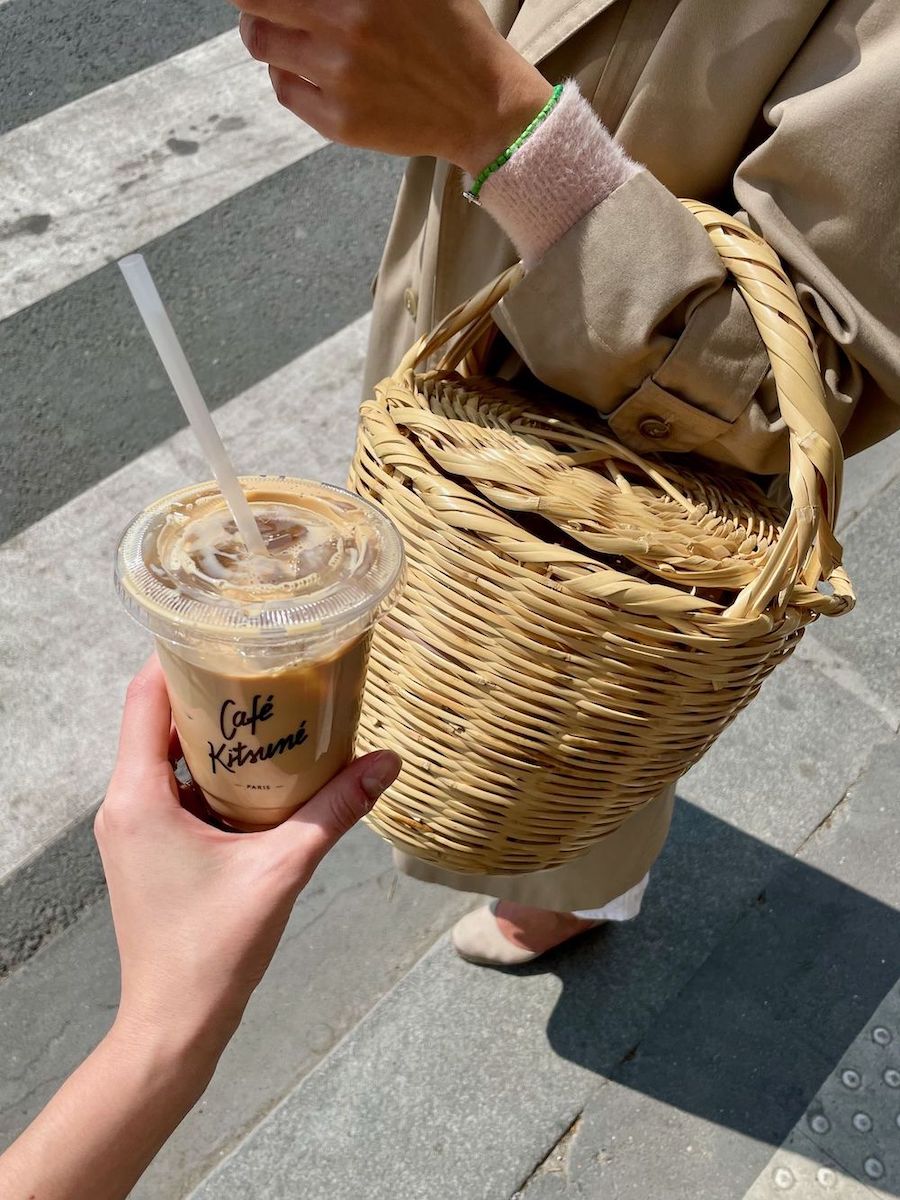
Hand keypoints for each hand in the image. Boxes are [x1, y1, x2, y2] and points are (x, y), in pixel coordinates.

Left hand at [96, 657, 400, 1052]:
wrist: (174, 1025)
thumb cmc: (215, 949)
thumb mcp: (283, 870)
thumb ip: (335, 811)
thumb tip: (387, 763)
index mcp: (138, 798)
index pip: (144, 699)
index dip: (176, 656)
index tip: (223, 631)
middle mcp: (124, 805)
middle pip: (156, 720)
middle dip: (208, 690)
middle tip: (263, 666)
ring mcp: (133, 829)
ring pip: (166, 756)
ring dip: (213, 734)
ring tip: (269, 709)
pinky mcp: (148, 849)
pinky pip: (174, 789)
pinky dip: (212, 772)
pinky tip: (261, 772)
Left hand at [232, 0, 552, 172]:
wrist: (484, 107)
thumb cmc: (453, 36)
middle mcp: (347, 23)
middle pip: (253, 0)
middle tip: (257, 3)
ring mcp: (339, 75)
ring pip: (262, 44)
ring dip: (263, 34)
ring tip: (283, 35)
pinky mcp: (339, 121)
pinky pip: (284, 90)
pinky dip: (286, 75)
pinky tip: (308, 71)